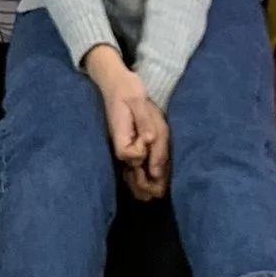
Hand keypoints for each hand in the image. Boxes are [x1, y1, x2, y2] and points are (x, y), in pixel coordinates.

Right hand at [83, 45, 168, 200]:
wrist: (115, 83)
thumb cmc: (127, 88)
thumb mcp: (138, 99)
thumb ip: (144, 121)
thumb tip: (149, 140)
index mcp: (120, 133)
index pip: (128, 153)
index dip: (141, 153)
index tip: (149, 141)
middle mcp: (119, 143)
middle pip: (130, 169)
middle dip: (145, 182)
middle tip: (160, 191)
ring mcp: (123, 146)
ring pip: (131, 171)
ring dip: (144, 185)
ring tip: (158, 194)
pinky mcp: (128, 146)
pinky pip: (133, 167)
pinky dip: (142, 178)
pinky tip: (153, 187)